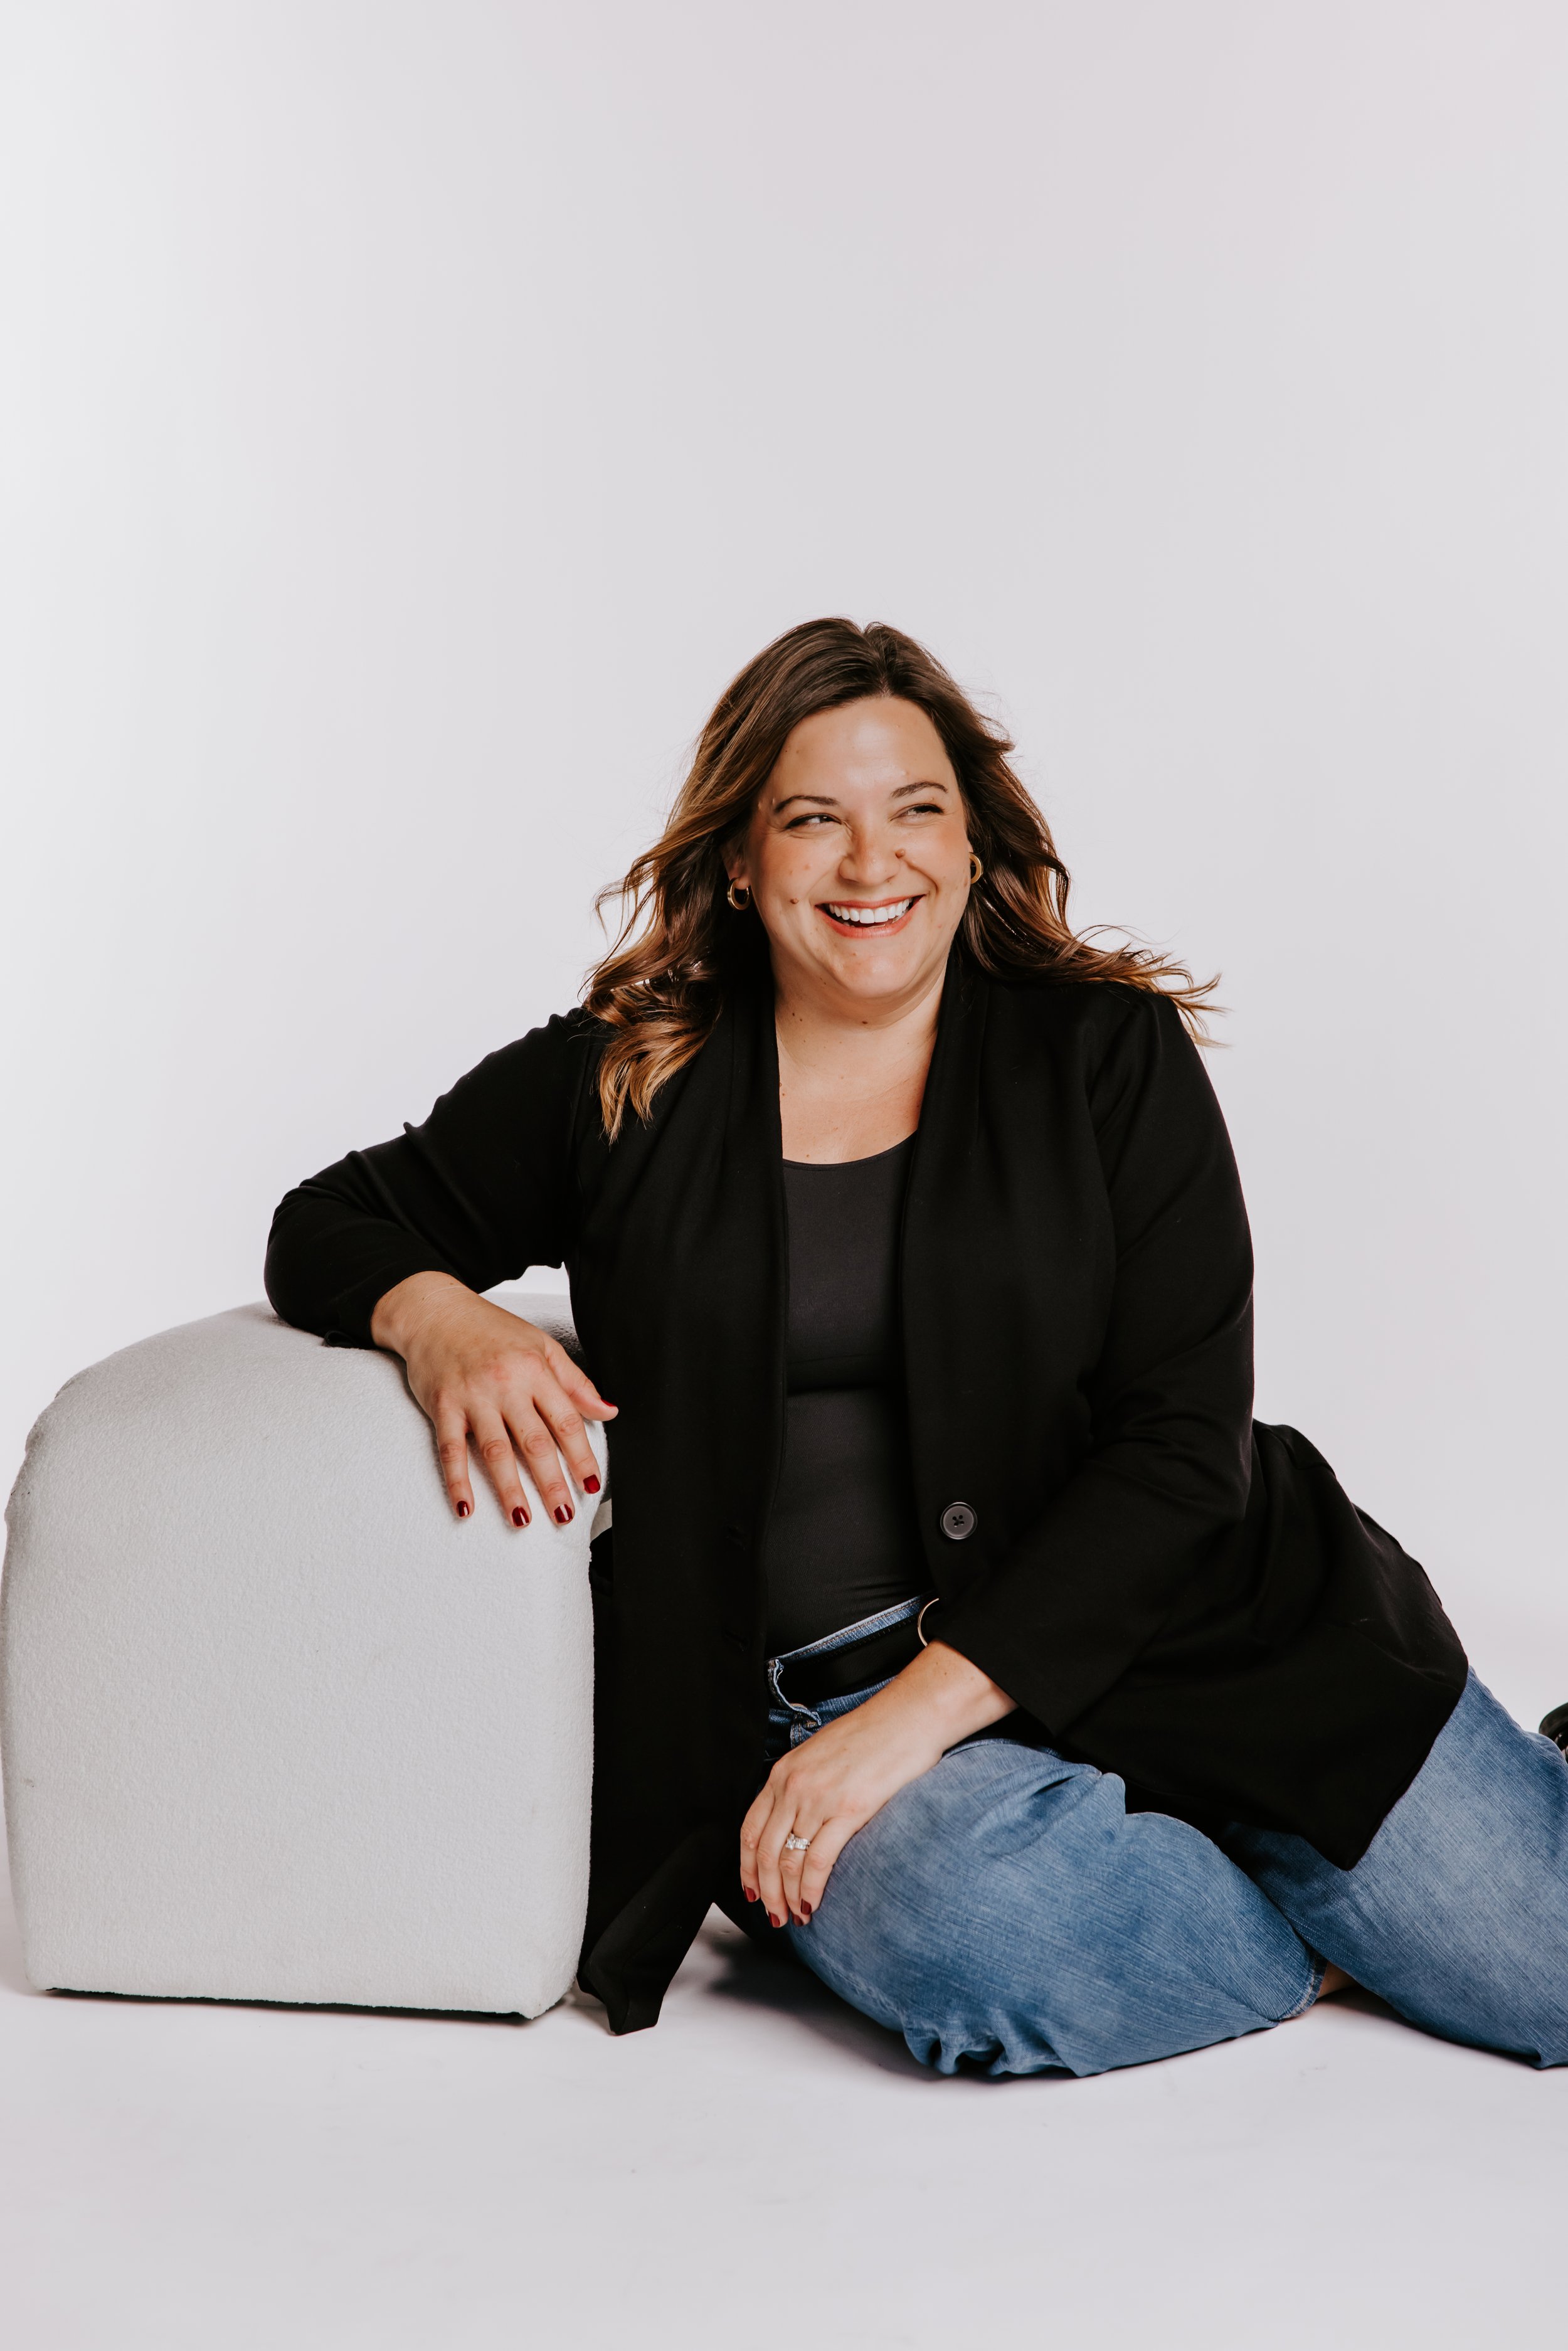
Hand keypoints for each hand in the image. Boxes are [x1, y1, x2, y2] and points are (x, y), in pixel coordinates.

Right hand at [371, 1270, 615, 1528]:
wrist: (434, 1310)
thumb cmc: (490, 1329)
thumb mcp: (541, 1346)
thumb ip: (575, 1383)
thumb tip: (608, 1412)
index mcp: (535, 1370)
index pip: (566, 1421)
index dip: (581, 1456)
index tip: (592, 1484)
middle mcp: (506, 1384)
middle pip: (535, 1442)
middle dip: (552, 1483)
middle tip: (565, 1515)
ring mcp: (472, 1396)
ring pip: (495, 1451)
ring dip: (509, 1490)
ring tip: (523, 1519)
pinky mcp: (442, 1406)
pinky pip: (451, 1449)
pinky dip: (457, 1480)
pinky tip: (466, 1507)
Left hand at [740, 1640, 1013, 1927]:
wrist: (908, 1717)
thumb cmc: (872, 1734)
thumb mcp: (821, 1754)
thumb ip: (802, 1785)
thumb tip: (797, 1822)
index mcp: (784, 1772)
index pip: (751, 1829)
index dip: (747, 1867)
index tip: (751, 1889)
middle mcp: (794, 1786)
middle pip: (765, 1852)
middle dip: (766, 1890)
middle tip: (773, 1914)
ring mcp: (819, 1798)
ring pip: (788, 1861)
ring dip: (788, 1896)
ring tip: (795, 1916)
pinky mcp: (849, 1810)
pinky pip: (819, 1860)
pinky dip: (812, 1889)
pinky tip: (813, 1904)